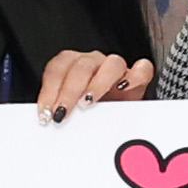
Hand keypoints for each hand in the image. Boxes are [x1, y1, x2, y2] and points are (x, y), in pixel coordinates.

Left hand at [33, 50, 151, 119]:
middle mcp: (94, 63)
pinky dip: (134, 77)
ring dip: (98, 84)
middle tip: (63, 112)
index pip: (58, 68)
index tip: (46, 113)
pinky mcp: (138, 77)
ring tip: (88, 103)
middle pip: (81, 66)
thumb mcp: (69, 113)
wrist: (113, 118)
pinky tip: (123, 89)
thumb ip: (58, 112)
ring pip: (110, 64)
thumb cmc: (88, 114)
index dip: (49, 90)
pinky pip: (142, 69)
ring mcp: (116, 68)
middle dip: (69, 91)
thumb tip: (46, 123)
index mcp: (72, 66)